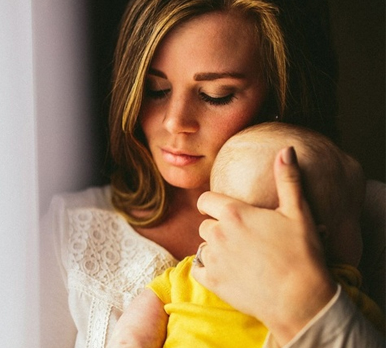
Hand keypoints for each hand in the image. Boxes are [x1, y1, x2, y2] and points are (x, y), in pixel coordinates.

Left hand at [191, 147, 336, 344]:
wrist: (301, 299)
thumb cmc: (302, 254)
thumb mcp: (299, 212)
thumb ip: (288, 179)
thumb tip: (286, 149)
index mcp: (234, 213)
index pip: (205, 200)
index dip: (212, 204)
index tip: (223, 210)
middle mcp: (218, 234)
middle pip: (205, 225)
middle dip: (217, 228)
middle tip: (240, 237)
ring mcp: (213, 259)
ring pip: (202, 247)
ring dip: (214, 249)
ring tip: (238, 256)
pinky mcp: (213, 282)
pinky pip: (197, 269)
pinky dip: (207, 270)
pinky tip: (226, 271)